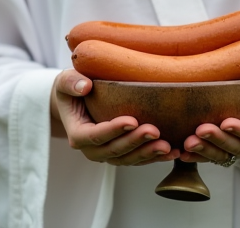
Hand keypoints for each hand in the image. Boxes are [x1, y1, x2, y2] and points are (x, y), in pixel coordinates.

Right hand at [51, 69, 179, 165]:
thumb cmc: (72, 88)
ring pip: (128, 159)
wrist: (77, 101)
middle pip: (114, 151)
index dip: (113, 130)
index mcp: (78, 133)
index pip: (94, 136)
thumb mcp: (65, 80)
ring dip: (148, 154)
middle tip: (154, 131)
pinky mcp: (122, 154)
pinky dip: (155, 158)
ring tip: (167, 146)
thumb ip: (71, 82)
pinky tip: (173, 153)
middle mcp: (92, 149)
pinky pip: (138, 159)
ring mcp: (108, 154)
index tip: (132, 120)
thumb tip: (85, 86)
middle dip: (135, 142)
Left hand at [180, 63, 239, 163]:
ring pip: (223, 155)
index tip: (226, 122)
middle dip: (219, 141)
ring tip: (188, 143)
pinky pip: (211, 155)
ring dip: (205, 151)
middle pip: (238, 148)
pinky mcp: (225, 146)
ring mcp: (239, 146)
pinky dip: (196, 156)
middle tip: (200, 130)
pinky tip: (181, 153)